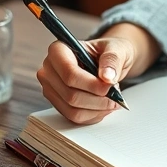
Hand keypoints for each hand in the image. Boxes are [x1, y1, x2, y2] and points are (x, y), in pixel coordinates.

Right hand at [36, 23, 159, 123]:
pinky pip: (75, 118)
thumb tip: (107, 77)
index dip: (92, 84)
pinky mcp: (57, 103)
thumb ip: (112, 60)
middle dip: (98, 99)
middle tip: (116, 94)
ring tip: (112, 98)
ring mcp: (51, 89)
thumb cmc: (109, 52)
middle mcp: (49, 70)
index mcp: (59, 50)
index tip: (110, 86)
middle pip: (71, 95)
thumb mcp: (117, 48)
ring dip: (97, 109)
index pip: (70, 74)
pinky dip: (94, 115)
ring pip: (73, 110)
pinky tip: (104, 106)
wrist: (108, 63)